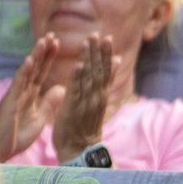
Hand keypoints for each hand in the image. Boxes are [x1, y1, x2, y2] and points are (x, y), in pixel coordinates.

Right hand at [0, 33, 65, 160]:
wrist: (1, 149)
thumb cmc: (18, 134)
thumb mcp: (40, 117)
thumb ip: (49, 102)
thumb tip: (61, 88)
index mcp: (31, 94)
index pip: (42, 72)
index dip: (50, 58)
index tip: (59, 43)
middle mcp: (23, 90)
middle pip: (36, 67)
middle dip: (44, 51)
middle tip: (53, 35)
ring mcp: (16, 94)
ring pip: (28, 71)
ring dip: (36, 56)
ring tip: (44, 41)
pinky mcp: (10, 102)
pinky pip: (18, 85)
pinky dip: (24, 72)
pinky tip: (29, 60)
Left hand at [52, 33, 115, 160]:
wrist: (79, 148)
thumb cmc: (85, 127)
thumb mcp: (95, 106)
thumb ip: (101, 88)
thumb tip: (107, 75)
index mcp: (100, 96)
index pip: (105, 71)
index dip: (105, 55)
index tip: (106, 38)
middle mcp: (96, 97)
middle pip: (100, 71)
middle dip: (99, 52)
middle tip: (99, 34)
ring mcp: (87, 102)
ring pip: (90, 77)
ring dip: (90, 58)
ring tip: (89, 42)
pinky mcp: (75, 108)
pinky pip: (77, 90)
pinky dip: (78, 77)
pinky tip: (79, 64)